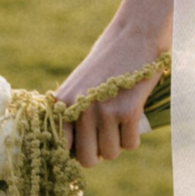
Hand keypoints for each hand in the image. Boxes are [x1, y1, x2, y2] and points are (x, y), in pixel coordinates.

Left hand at [56, 34, 163, 168]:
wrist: (135, 35)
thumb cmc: (108, 60)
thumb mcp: (80, 84)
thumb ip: (73, 113)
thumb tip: (75, 152)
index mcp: (63, 103)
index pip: (60, 148)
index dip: (74, 152)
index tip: (84, 149)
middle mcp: (79, 110)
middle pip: (87, 160)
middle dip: (98, 152)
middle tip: (106, 135)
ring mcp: (103, 112)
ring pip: (110, 154)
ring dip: (118, 143)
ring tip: (120, 121)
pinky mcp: (128, 111)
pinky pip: (130, 144)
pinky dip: (134, 136)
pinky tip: (134, 116)